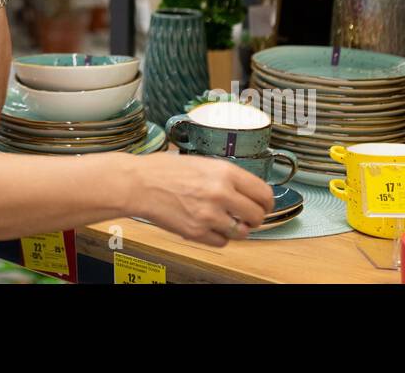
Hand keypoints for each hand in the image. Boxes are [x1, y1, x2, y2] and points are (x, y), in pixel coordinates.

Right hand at [128, 154, 274, 246]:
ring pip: (241, 232)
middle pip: (257, 216)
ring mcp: (209, 215)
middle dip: (254, 218)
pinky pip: (222, 242)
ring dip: (237, 229)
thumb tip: (246, 191)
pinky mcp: (197, 232)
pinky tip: (208, 226)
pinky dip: (218, 237)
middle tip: (247, 216)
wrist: (138, 183)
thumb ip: (226, 177)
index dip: (267, 202)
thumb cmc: (163, 170)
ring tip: (225, 221)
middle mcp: (221, 193)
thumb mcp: (201, 163)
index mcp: (224, 172)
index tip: (264, 205)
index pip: (263, 193)